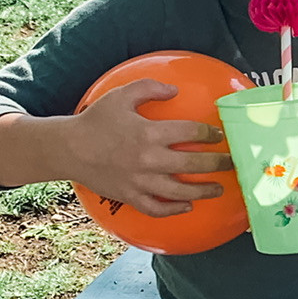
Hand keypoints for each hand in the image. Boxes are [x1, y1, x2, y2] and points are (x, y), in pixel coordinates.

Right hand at [62, 78, 235, 215]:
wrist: (66, 148)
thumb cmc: (95, 121)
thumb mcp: (120, 96)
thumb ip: (148, 88)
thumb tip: (174, 89)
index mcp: (149, 133)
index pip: (192, 132)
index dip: (211, 133)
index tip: (219, 135)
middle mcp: (149, 159)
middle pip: (195, 163)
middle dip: (219, 163)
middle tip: (231, 162)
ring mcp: (141, 181)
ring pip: (181, 191)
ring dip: (204, 191)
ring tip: (219, 188)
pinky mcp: (130, 196)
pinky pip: (157, 209)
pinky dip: (174, 210)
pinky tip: (187, 206)